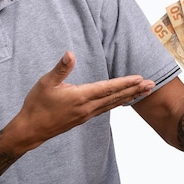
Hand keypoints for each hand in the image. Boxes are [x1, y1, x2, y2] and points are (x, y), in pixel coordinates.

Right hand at [14, 51, 154, 147]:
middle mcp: (87, 107)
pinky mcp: (83, 118)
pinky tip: (121, 101)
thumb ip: (61, 69)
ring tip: (143, 91)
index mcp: (80, 97)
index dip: (124, 82)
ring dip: (128, 97)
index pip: (107, 88)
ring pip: (112, 104)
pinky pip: (105, 109)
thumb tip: (70, 54)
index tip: (139, 78)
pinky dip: (117, 103)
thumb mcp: (46, 83)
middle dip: (134, 90)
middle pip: (115, 97)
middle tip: (152, 84)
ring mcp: (86, 114)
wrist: (30, 130)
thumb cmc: (37, 105)